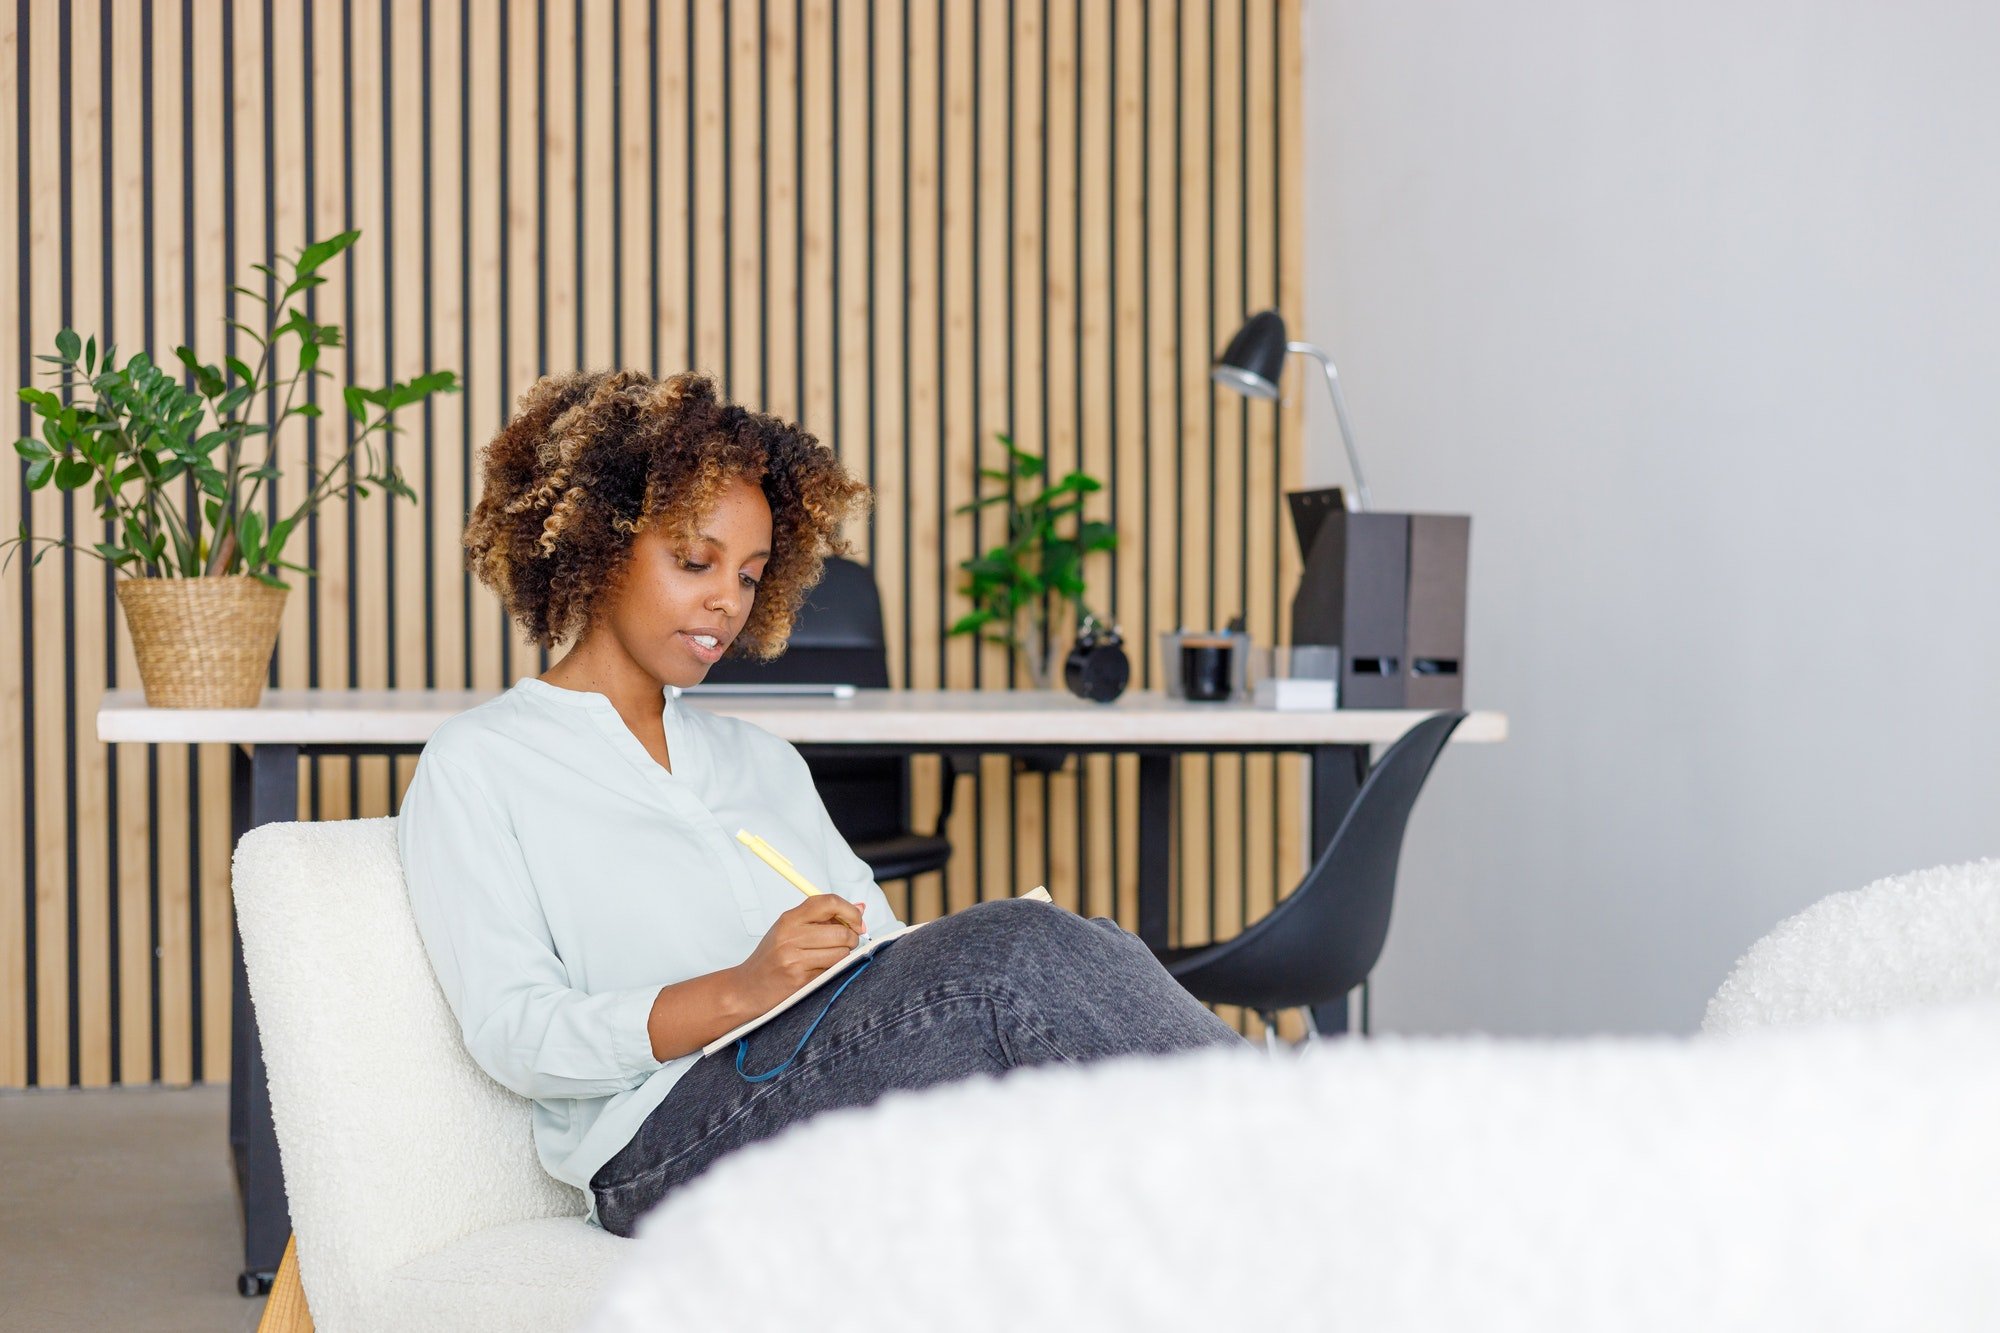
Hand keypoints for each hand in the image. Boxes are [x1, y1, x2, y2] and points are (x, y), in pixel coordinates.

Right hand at [731, 895, 867, 1012]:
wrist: (747, 988)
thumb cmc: (772, 957)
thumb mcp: (790, 930)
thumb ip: (824, 918)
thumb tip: (861, 908)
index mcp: (789, 918)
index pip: (829, 902)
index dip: (850, 911)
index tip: (858, 921)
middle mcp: (790, 935)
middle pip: (840, 931)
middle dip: (852, 938)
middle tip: (847, 943)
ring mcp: (794, 958)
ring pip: (840, 953)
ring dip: (843, 956)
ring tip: (830, 958)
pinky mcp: (799, 979)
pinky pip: (831, 971)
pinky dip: (832, 971)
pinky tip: (818, 971)